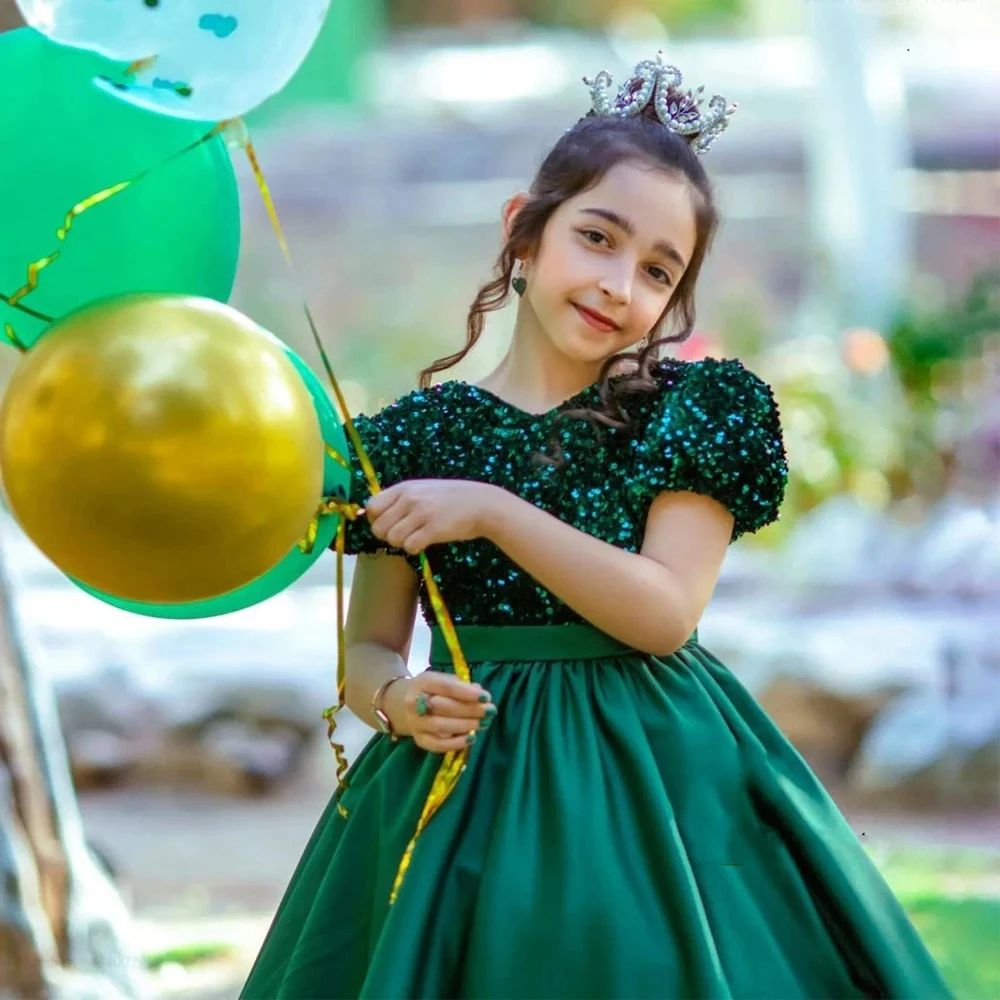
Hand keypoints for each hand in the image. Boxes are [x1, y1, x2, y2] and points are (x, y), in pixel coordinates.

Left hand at [364, 479, 504, 553]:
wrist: (483, 504)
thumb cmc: (453, 499)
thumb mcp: (424, 489)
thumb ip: (402, 499)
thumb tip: (375, 516)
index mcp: (405, 487)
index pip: (371, 507)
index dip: (376, 520)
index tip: (390, 525)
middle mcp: (410, 498)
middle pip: (378, 527)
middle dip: (388, 536)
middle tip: (404, 535)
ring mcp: (421, 513)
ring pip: (392, 539)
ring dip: (402, 543)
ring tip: (417, 537)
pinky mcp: (433, 529)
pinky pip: (409, 546)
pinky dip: (415, 549)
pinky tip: (425, 542)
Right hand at [383, 672, 495, 752]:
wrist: (405, 705)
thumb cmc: (434, 690)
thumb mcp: (444, 680)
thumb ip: (462, 685)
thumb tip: (479, 692)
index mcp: (423, 682)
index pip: (445, 687)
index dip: (466, 692)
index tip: (486, 696)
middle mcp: (414, 702)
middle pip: (443, 707)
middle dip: (470, 710)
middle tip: (490, 711)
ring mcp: (415, 723)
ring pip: (440, 726)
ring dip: (465, 726)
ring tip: (483, 723)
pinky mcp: (419, 740)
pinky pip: (437, 745)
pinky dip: (455, 743)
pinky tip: (471, 738)